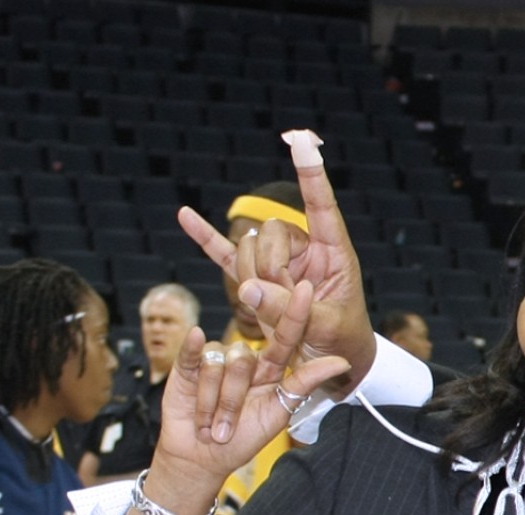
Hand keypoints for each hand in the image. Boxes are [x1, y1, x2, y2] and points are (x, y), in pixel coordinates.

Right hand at [154, 281, 348, 477]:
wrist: (203, 455)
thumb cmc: (245, 437)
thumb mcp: (280, 411)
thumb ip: (306, 382)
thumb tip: (343, 361)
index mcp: (272, 367)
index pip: (287, 335)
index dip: (296, 312)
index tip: (307, 288)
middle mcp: (245, 357)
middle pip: (245, 358)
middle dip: (234, 398)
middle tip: (229, 423)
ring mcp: (216, 357)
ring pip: (220, 362)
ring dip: (214, 401)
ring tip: (212, 419)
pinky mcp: (188, 361)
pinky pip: (194, 349)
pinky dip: (193, 349)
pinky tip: (193, 356)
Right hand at [177, 131, 376, 404]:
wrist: (329, 365)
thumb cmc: (340, 345)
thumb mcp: (323, 329)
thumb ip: (289, 310)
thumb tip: (249, 288)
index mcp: (333, 254)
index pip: (320, 205)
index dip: (311, 174)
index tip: (301, 139)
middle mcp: (304, 251)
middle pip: (270, 234)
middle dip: (270, 268)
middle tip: (286, 300)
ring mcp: (277, 263)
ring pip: (248, 251)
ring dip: (252, 280)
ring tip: (272, 309)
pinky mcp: (256, 281)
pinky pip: (226, 255)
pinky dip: (206, 238)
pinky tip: (184, 216)